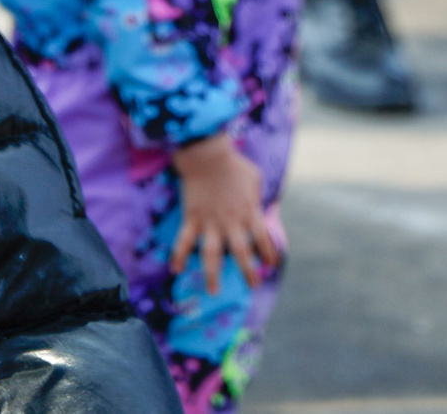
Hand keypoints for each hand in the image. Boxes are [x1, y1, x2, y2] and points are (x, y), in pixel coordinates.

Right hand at [169, 133, 279, 294]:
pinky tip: (175, 269)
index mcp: (249, 212)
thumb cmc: (233, 164)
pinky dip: (178, 255)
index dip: (269, 253)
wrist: (206, 155)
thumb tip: (263, 206)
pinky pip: (184, 240)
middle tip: (253, 286)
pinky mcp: (192, 218)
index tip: (271, 264)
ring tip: (213, 291)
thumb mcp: (255, 178)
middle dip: (248, 272)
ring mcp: (210, 222)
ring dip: (213, 274)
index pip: (263, 239)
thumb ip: (258, 196)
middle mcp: (231, 222)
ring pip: (212, 254)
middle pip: (242, 253)